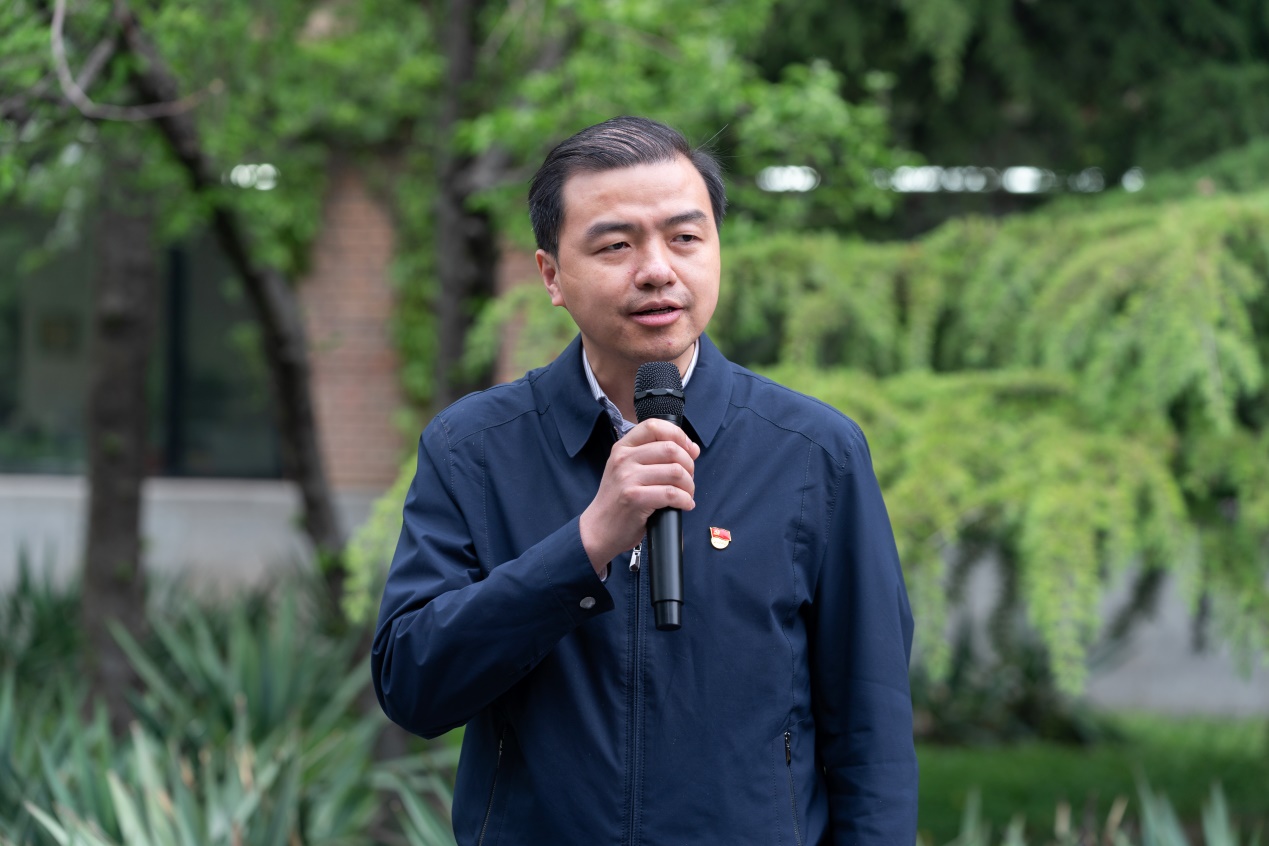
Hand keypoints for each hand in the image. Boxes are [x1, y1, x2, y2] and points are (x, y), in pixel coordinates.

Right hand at [579, 419, 700, 573]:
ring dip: (689, 485)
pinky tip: (684, 505)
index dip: (678, 435)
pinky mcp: (635, 498)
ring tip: (687, 494)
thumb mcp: (628, 470)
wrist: (598, 529)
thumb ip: (655, 456)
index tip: (689, 450)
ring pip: (675, 471)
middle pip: (671, 449)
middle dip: (689, 465)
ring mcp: (627, 478)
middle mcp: (623, 459)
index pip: (654, 426)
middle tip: (688, 480)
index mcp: (623, 448)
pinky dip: (685, 500)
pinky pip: (672, 494)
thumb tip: (692, 448)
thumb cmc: (618, 500)